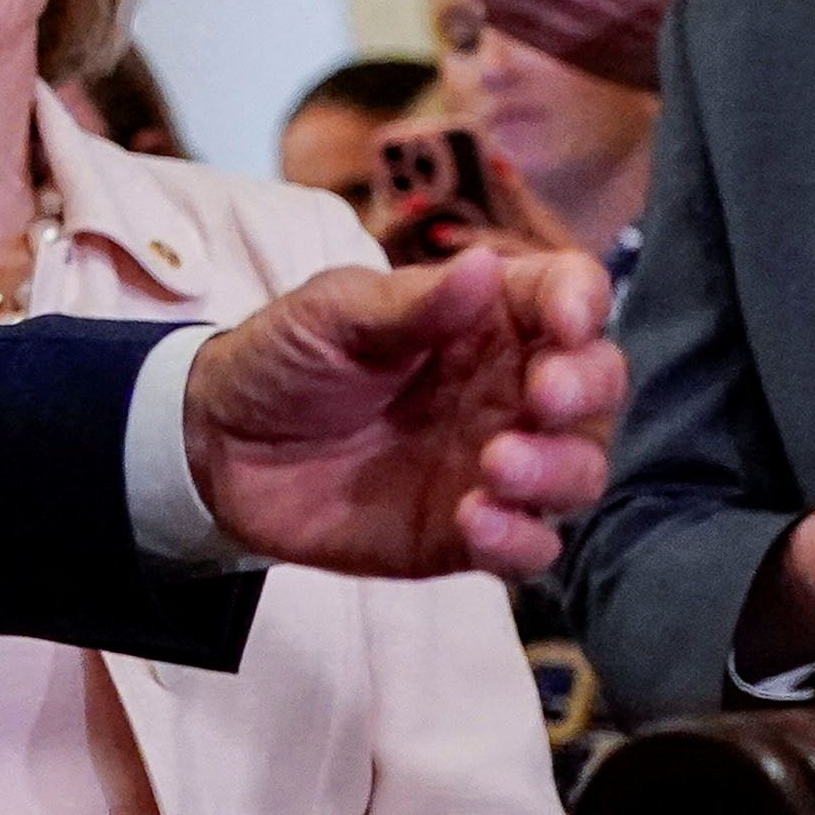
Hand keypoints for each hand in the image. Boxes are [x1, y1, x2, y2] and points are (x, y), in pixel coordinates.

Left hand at [182, 248, 623, 578]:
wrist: (218, 448)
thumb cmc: (283, 360)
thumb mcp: (331, 315)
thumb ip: (409, 303)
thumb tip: (485, 267)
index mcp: (485, 317)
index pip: (565, 294)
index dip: (581, 301)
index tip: (564, 321)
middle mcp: (508, 388)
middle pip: (596, 382)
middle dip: (587, 387)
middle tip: (542, 398)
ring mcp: (496, 462)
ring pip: (579, 468)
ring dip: (559, 468)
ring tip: (497, 467)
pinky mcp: (470, 532)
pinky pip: (531, 546)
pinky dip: (521, 539)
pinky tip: (477, 522)